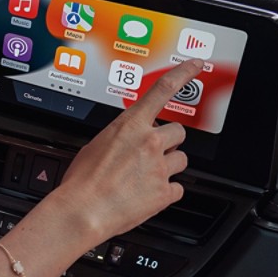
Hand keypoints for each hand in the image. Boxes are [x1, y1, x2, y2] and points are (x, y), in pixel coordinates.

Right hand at [48, 59, 202, 242]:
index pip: (164, 89)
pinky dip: (166, 193)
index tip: (195, 65)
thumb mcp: (95, 147)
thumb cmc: (81, 182)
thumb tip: (124, 143)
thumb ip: (118, 139)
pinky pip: (177, 189)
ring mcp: (160, 168)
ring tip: (147, 177)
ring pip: (181, 160)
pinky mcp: (164, 193)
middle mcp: (150, 143)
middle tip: (152, 153)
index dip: (184, 73)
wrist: (82, 211)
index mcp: (130, 126)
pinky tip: (148, 195)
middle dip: (169, 141)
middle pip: (179, 132)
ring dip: (169, 166)